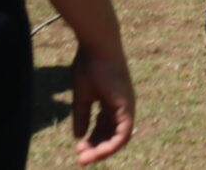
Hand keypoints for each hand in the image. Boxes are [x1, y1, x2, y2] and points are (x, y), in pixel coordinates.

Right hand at [69, 40, 135, 162]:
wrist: (97, 47)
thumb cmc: (88, 65)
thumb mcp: (82, 96)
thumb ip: (81, 116)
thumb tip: (79, 137)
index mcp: (111, 102)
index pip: (103, 128)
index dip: (91, 140)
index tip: (78, 150)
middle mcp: (121, 106)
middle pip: (111, 135)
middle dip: (95, 148)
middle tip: (81, 159)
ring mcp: (126, 106)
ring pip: (119, 138)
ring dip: (102, 150)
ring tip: (85, 158)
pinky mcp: (127, 106)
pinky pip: (124, 133)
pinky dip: (113, 144)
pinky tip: (99, 152)